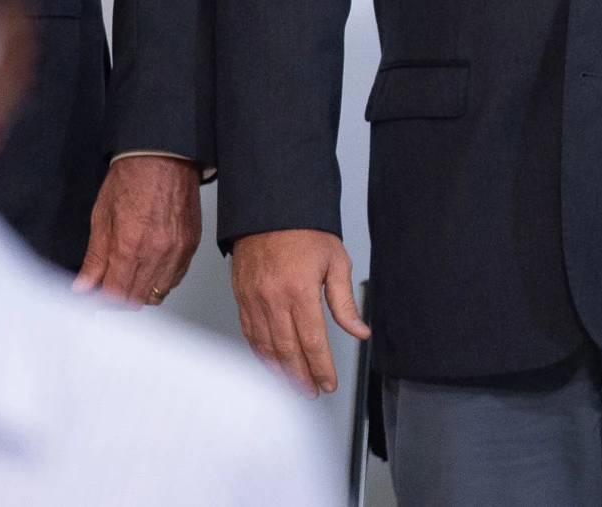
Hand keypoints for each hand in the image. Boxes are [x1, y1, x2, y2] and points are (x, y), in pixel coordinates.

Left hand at [73, 154, 200, 307]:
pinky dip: (161, 280)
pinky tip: (150, 266)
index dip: (100, 301)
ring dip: (141, 291)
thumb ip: (94, 258)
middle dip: (119, 298)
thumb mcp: (101, 217)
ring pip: (157, 294)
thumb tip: (84, 285)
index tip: (93, 296)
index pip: (113, 296)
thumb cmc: (132, 178)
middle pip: (136, 300)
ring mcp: (176, 251)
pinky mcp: (190, 246)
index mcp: (129, 247)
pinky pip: (176, 278)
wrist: (163, 156)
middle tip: (109, 285)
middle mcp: (155, 254)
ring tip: (130, 275)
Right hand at [230, 228, 369, 395]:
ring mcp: (254, 299)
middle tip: (311, 393)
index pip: (312, 342)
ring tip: (294, 386)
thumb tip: (359, 331)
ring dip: (280, 372)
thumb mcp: (336, 262)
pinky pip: (250, 333)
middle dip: (301, 377)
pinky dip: (261, 354)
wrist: (271, 208)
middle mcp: (273, 299)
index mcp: (300, 291)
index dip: (321, 368)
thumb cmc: (305, 231)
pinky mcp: (241, 297)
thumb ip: (345, 303)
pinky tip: (271, 364)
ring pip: (266, 347)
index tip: (329, 384)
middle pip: (288, 351)